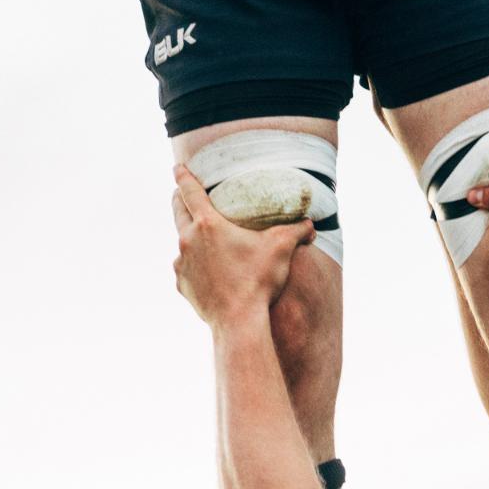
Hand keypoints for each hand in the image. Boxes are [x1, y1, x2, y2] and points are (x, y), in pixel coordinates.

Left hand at [172, 165, 314, 327]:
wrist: (239, 321)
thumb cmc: (258, 281)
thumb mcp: (281, 249)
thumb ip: (296, 230)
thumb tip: (311, 223)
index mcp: (208, 224)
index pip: (189, 191)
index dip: (183, 176)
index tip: (177, 167)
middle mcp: (188, 241)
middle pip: (178, 211)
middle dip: (180, 200)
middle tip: (184, 195)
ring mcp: (182, 264)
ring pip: (182, 242)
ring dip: (189, 236)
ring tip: (203, 239)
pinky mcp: (182, 284)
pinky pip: (186, 268)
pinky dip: (194, 264)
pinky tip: (208, 271)